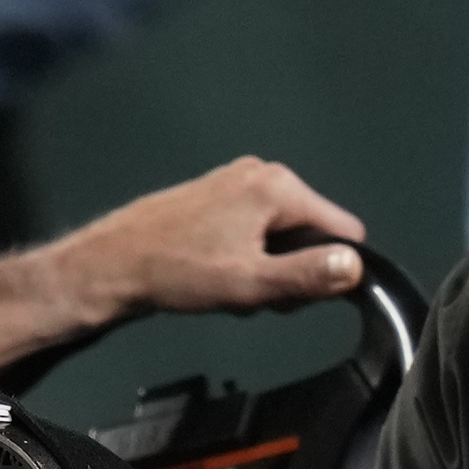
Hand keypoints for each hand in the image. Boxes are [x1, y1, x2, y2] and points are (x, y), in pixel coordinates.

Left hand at [47, 157, 365, 326]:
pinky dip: (245, 258)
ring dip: (267, 269)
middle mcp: (262, 175)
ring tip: (229, 284)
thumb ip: (308, 276)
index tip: (293, 293)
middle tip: (254, 293)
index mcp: (278, 186)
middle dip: (293, 271)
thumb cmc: (175, 272)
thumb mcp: (250, 283)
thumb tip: (354, 267)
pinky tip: (216, 273)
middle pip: (312, 234)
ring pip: (282, 237)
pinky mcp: (218, 198)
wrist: (113, 265)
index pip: (344, 231)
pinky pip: (256, 232)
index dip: (329, 270)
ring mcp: (237, 183)